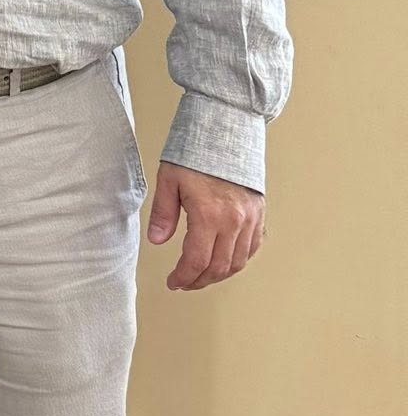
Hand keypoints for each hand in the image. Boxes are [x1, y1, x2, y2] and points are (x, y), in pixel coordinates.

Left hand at [148, 161, 265, 290]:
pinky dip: (238, 261)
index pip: (197, 260)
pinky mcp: (259, 214)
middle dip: (199, 280)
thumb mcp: (168, 180)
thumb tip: (156, 241)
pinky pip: (252, 248)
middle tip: (184, 283)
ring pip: (238, 262)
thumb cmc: (195, 153)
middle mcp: (234, 221)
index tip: (173, 282)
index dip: (184, 277)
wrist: (226, 132)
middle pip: (219, 267)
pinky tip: (223, 262)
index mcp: (209, 215)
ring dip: (219, 275)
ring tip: (200, 276)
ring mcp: (250, 219)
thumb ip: (163, 213)